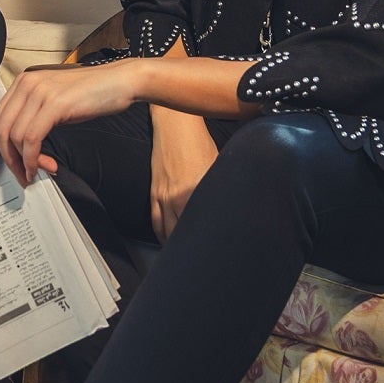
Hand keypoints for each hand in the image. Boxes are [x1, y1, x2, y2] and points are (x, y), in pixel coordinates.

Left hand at [0, 60, 140, 186]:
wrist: (119, 81)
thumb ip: (34, 119)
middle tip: (17, 178)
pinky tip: (41, 167)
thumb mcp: (54, 104)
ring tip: (34, 174)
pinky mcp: (54, 103)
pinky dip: (33, 158)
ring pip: (14, 136)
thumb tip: (20, 151)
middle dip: (4, 160)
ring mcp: (39, 92)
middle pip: (0, 129)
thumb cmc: (90, 95)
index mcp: (23, 83)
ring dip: (22, 162)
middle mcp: (26, 84)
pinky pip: (32, 138)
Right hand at [149, 108, 217, 243]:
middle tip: (201, 258)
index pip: (202, 224)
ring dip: (174, 245)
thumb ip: (219, 188)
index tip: (215, 249)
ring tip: (184, 255)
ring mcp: (164, 196)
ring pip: (167, 231)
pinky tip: (167, 241)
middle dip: (191, 248)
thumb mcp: (216, 165)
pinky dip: (161, 234)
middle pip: (182, 233)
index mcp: (196, 191)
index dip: (209, 240)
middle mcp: (178, 197)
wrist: (174, 124)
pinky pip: (156, 221)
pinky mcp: (154, 193)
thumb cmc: (198, 141)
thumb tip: (228, 204)